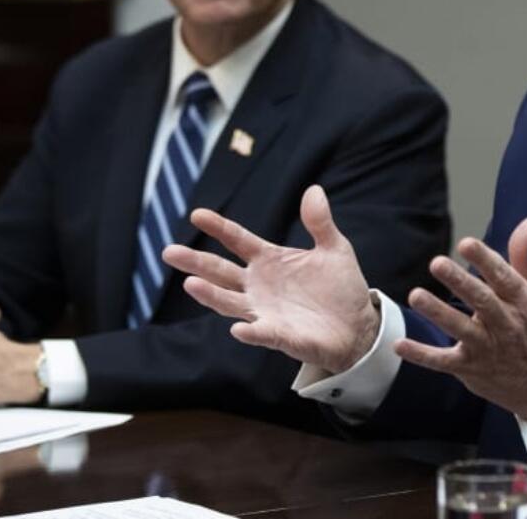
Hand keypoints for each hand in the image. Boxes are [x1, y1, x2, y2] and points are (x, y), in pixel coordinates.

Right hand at [163, 185, 379, 373]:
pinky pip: (261, 334)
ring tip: (191, 284)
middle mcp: (259, 285)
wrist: (358, 325)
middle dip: (196, 262)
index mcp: (269, 260)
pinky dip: (250, 332)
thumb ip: (320, 222)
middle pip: (221, 272)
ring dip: (211, 295)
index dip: (218, 227)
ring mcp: (265, 312)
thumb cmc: (340, 287)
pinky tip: (238, 329)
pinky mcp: (280, 335)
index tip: (197, 214)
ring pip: (230, 302)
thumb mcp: (334, 249)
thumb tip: (313, 190)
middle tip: (169, 251)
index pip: (237, 240)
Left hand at [395, 217, 526, 421]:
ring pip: (460, 330)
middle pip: (482, 302)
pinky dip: (421, 355)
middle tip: (436, 263)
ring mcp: (486, 348)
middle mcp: (506, 325)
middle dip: (459, 282)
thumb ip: (526, 256)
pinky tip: (399, 344)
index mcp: (523, 302)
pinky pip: (442, 362)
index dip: (485, 260)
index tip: (465, 243)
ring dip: (438, 313)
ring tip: (416, 295)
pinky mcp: (468, 368)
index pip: (504, 278)